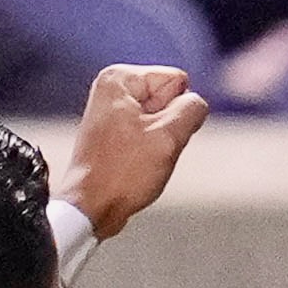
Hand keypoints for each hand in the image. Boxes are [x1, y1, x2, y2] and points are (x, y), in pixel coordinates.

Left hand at [56, 61, 212, 236]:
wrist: (90, 208)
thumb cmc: (122, 173)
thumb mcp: (169, 136)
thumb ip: (192, 109)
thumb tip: (196, 104)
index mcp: (120, 78)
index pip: (178, 81)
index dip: (177, 112)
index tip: (154, 135)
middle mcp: (112, 89)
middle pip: (169, 99)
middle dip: (168, 127)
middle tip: (147, 150)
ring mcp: (111, 111)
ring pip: (161, 120)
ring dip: (161, 142)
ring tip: (140, 159)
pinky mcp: (113, 133)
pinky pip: (149, 136)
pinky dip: (150, 151)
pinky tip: (135, 165)